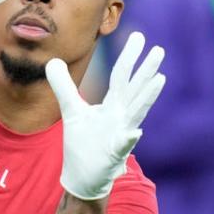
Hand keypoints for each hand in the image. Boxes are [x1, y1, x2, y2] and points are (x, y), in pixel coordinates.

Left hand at [46, 32, 165, 200]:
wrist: (83, 177)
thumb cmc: (83, 143)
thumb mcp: (71, 110)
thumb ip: (64, 86)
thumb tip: (53, 60)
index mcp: (113, 105)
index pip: (121, 76)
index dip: (129, 57)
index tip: (139, 36)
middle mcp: (121, 116)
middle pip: (134, 89)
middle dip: (146, 70)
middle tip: (159, 49)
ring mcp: (120, 134)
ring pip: (137, 112)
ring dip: (148, 96)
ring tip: (160, 79)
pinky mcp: (115, 154)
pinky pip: (123, 145)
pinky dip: (129, 138)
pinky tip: (134, 131)